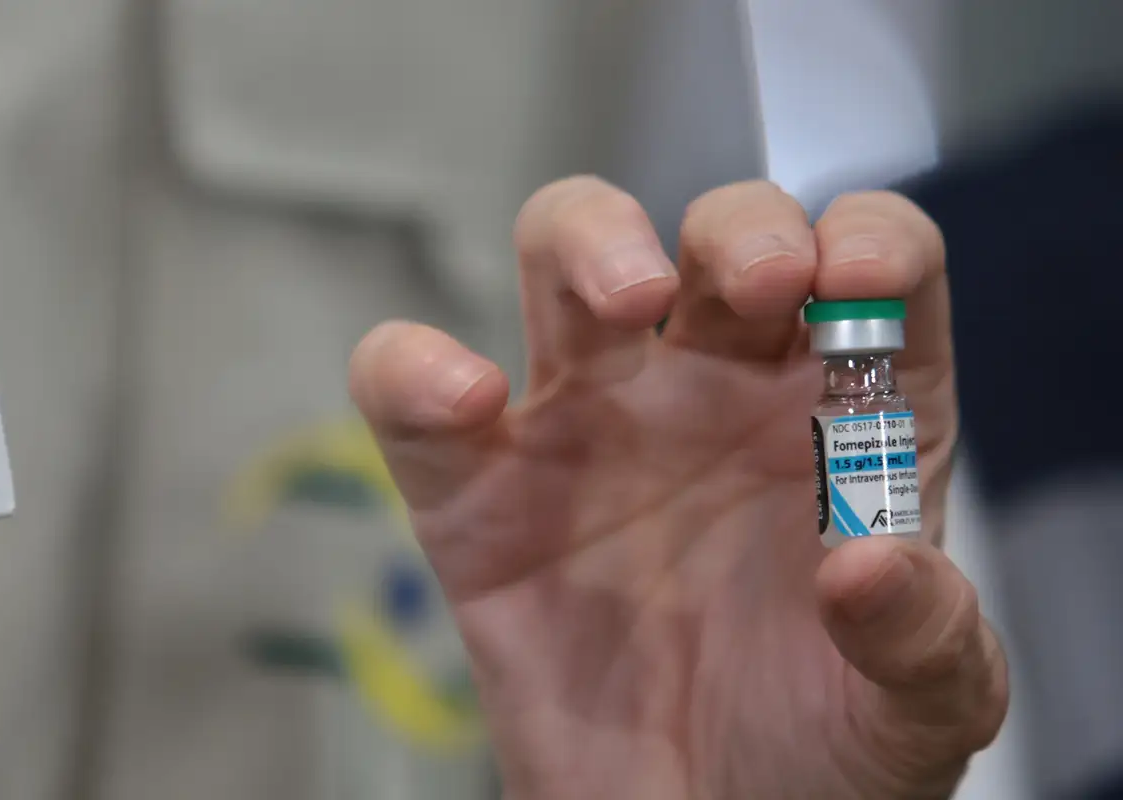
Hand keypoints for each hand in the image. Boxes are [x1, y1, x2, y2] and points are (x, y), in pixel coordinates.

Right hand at [349, 178, 1006, 798]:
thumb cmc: (817, 764)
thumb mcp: (918, 716)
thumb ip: (926, 639)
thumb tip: (868, 562)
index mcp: (840, 416)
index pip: (868, 262)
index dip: (866, 238)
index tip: (854, 280)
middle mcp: (716, 394)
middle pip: (718, 234)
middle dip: (736, 227)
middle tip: (758, 285)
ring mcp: (589, 430)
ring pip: (567, 255)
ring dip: (589, 238)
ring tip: (624, 299)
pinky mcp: (476, 494)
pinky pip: (413, 393)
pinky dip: (412, 368)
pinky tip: (463, 401)